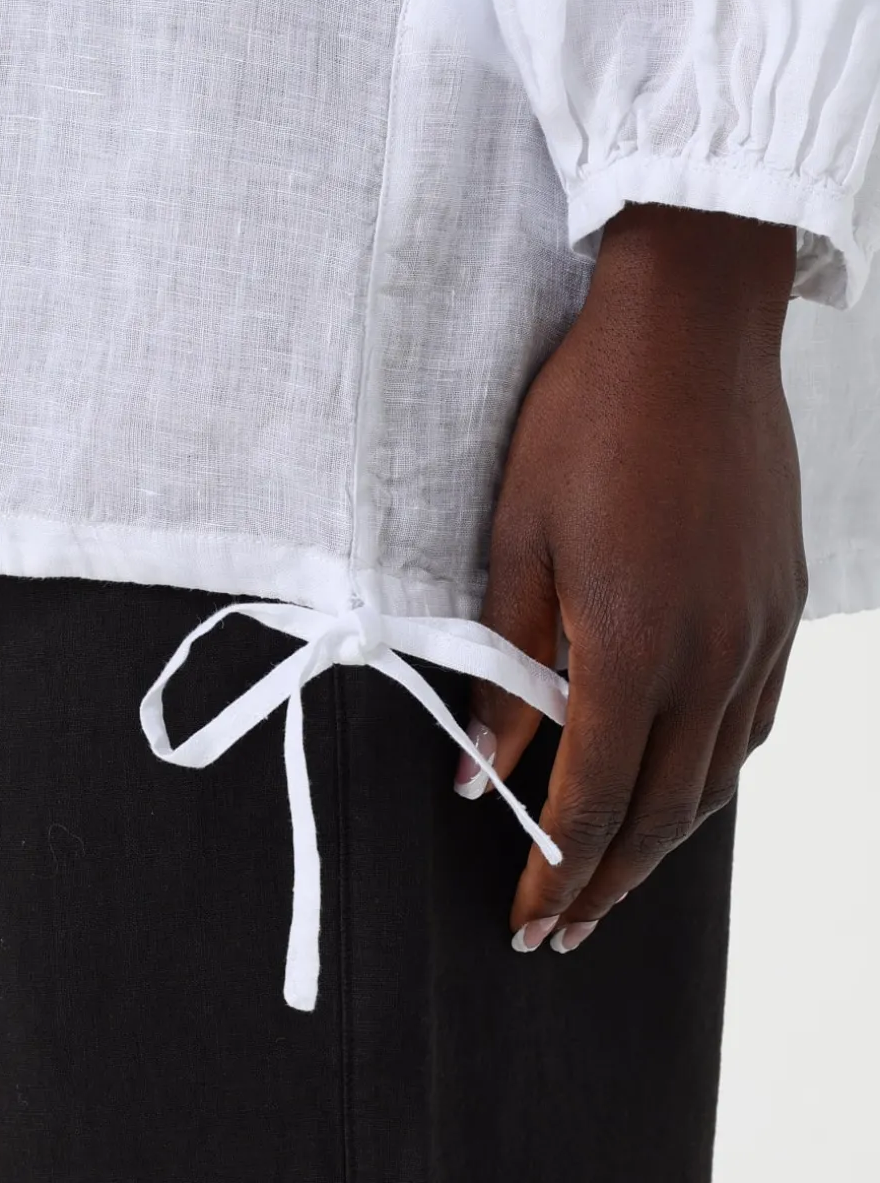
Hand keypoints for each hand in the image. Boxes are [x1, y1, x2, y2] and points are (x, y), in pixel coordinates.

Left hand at [456, 202, 807, 953]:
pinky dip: (713, 774)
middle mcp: (712, 660)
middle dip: (608, 886)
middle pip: (661, 813)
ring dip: (664, 842)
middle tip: (564, 933)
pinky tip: (686, 784)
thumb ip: (502, 667)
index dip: (555, 874)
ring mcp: (759, 633)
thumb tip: (479, 770)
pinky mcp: (782, 602)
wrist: (691, 329)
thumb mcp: (517, 540)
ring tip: (617, 882)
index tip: (525, 922)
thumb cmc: (587, 420)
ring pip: (717, 779)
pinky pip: (755, 721)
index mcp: (633, 649)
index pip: (592, 804)